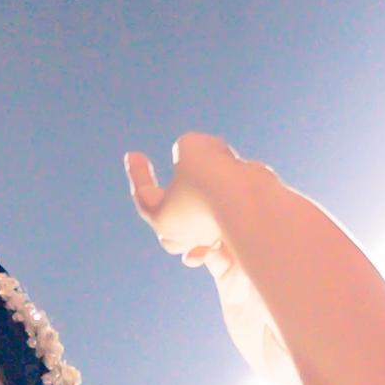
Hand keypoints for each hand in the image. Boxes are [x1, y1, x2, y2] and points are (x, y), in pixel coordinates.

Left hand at [123, 135, 256, 272]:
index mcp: (163, 220)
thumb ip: (188, 151)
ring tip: (217, 163)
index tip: (131, 154)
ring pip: (198, 214)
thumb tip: (202, 163)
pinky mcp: (237, 231)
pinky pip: (225, 210)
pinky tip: (235, 170)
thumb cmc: (213, 177)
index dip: (137, 173)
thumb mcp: (191, 148)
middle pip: (167, 219)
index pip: (143, 196)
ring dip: (203, 189)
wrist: (253, 201)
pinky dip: (226, 191)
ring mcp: (212, 236)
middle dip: (163, 200)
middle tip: (159, 183)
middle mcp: (186, 235)